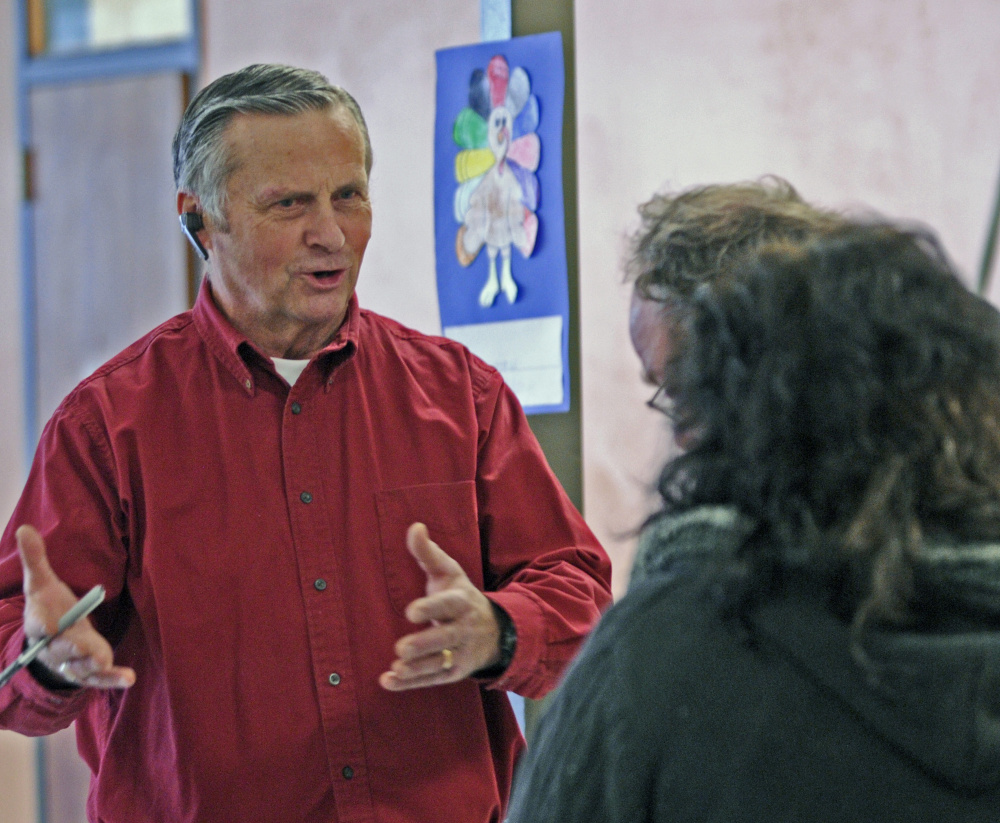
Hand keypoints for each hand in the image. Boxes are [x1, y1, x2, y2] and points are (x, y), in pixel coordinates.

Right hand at [18, 525, 134, 689]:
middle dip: (75, 648)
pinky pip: (99, 679)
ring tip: (107, 662)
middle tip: (89, 648)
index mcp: (40, 625)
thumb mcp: (42, 583)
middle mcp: (53, 647)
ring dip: (95, 666)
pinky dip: (112, 679)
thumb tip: (24, 528)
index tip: (48, 626)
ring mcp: (71, 662)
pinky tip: (128, 679)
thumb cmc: (50, 608)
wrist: (51, 641)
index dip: (42, 626)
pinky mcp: (88, 672)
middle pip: (62, 649)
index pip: (38, 626)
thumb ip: (36, 559)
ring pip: (81, 667)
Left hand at [379, 523, 500, 690]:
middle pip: (444, 639)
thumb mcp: (449, 572)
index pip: (448, 605)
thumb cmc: (460, 596)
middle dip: (425, 644)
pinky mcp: (452, 673)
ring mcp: (459, 654)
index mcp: (461, 602)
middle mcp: (463, 629)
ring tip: (396, 669)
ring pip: (438, 664)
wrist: (494, 631)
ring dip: (417, 669)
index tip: (410, 612)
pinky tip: (388, 681)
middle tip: (402, 648)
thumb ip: (428, 553)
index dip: (431, 608)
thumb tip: (415, 526)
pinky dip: (410, 684)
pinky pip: (431, 680)